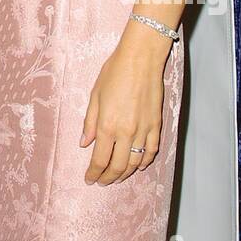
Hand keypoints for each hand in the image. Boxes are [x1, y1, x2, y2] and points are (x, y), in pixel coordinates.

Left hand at [79, 35, 168, 183]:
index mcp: (107, 125)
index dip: (94, 173)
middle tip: (102, 181)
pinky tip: (139, 166)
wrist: (141, 59)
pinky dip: (145, 162)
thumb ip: (89, 122)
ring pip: (135, 162)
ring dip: (125, 173)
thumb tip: (84, 143)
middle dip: (108, 177)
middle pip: (118, 166)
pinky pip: (151, 151)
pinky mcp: (156, 125)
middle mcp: (126, 132)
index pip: (100, 159)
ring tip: (117, 177)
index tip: (89, 179)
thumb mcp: (94, 95)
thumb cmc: (114, 72)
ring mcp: (144, 130)